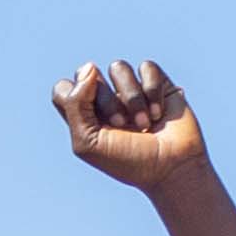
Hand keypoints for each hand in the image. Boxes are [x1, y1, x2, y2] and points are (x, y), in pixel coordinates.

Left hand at [49, 57, 206, 193]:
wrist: (172, 168)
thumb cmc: (128, 161)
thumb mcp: (88, 142)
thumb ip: (75, 104)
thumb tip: (88, 68)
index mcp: (84, 117)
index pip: (63, 89)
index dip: (73, 95)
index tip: (90, 115)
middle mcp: (105, 101)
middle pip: (89, 75)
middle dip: (107, 102)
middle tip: (122, 125)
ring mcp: (131, 91)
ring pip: (118, 67)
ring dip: (132, 97)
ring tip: (144, 122)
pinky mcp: (157, 84)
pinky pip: (147, 67)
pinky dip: (152, 91)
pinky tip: (159, 113)